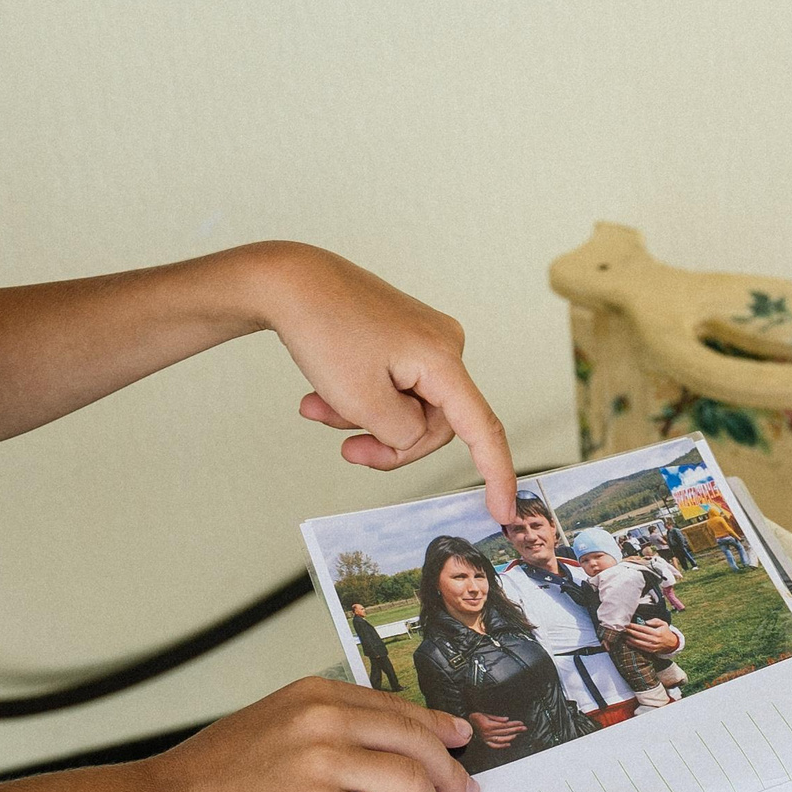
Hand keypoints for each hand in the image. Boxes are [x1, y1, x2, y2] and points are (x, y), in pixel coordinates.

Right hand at [142, 678, 477, 791]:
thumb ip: (322, 731)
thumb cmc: (211, 778)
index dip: (437, 727)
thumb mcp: (272, 727)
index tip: (459, 741)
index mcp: (315, 695)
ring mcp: (323, 759)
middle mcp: (323, 718)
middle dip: (449, 770)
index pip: (396, 707)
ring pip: (409, 780)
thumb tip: (373, 758)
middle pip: (415, 738)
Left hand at [246, 244, 517, 520]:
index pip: (482, 428)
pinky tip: (322, 399)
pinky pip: (394, 386)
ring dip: (364, 420)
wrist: (289, 280)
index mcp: (442, 359)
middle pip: (433, 424)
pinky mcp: (404, 338)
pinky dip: (361, 399)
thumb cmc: (323, 329)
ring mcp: (425, 339)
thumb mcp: (360, 400)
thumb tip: (414, 436)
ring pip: (407, 408)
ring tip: (318, 411)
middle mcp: (445, 345)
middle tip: (347, 450)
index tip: (503, 511)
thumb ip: (401, 434)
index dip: (496, 473)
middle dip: (388, 442)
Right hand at [466, 711, 525, 748]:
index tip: (521, 723)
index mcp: (489, 725)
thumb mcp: (485, 714)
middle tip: (524, 728)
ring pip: (502, 739)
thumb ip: (497, 718)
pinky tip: (508, 744)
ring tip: (518, 734)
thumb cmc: (475, 717)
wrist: (466, 722)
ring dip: (511, 737)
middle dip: (516, 729)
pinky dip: (502, 745)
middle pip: (505, 732)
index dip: (514, 724)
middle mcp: (488, 733)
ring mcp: (487, 738)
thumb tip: (507, 720)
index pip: (505, 725)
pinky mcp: (485, 742)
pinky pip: (495, 745)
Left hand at [620, 620, 681, 653]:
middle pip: (639, 636)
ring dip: (630, 639)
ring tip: (624, 635)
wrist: (672, 644)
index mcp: (657, 632)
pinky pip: (640, 648)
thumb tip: (646, 622)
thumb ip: (655, 621)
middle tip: (623, 629)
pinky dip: (633, 645)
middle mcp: (654, 640)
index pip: (643, 629)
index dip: (634, 626)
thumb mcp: (663, 624)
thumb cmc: (665, 631)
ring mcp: (652, 646)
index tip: (628, 624)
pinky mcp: (651, 651)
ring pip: (638, 643)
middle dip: (630, 632)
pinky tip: (628, 642)